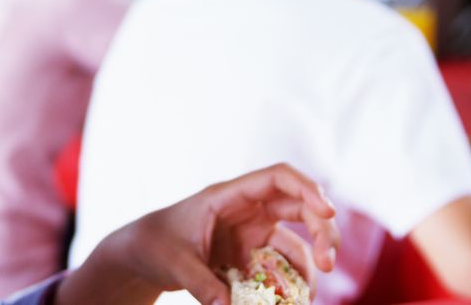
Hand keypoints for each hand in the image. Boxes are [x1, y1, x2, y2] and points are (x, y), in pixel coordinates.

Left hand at [59, 163, 338, 304]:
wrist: (143, 255)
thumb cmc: (155, 246)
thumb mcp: (174, 263)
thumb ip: (202, 284)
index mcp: (227, 196)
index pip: (277, 178)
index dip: (307, 188)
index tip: (327, 212)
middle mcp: (246, 210)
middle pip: (300, 207)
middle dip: (322, 230)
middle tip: (328, 262)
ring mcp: (251, 232)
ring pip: (297, 238)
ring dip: (313, 260)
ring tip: (310, 293)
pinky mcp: (252, 255)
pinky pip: (282, 264)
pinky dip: (294, 280)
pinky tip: (297, 299)